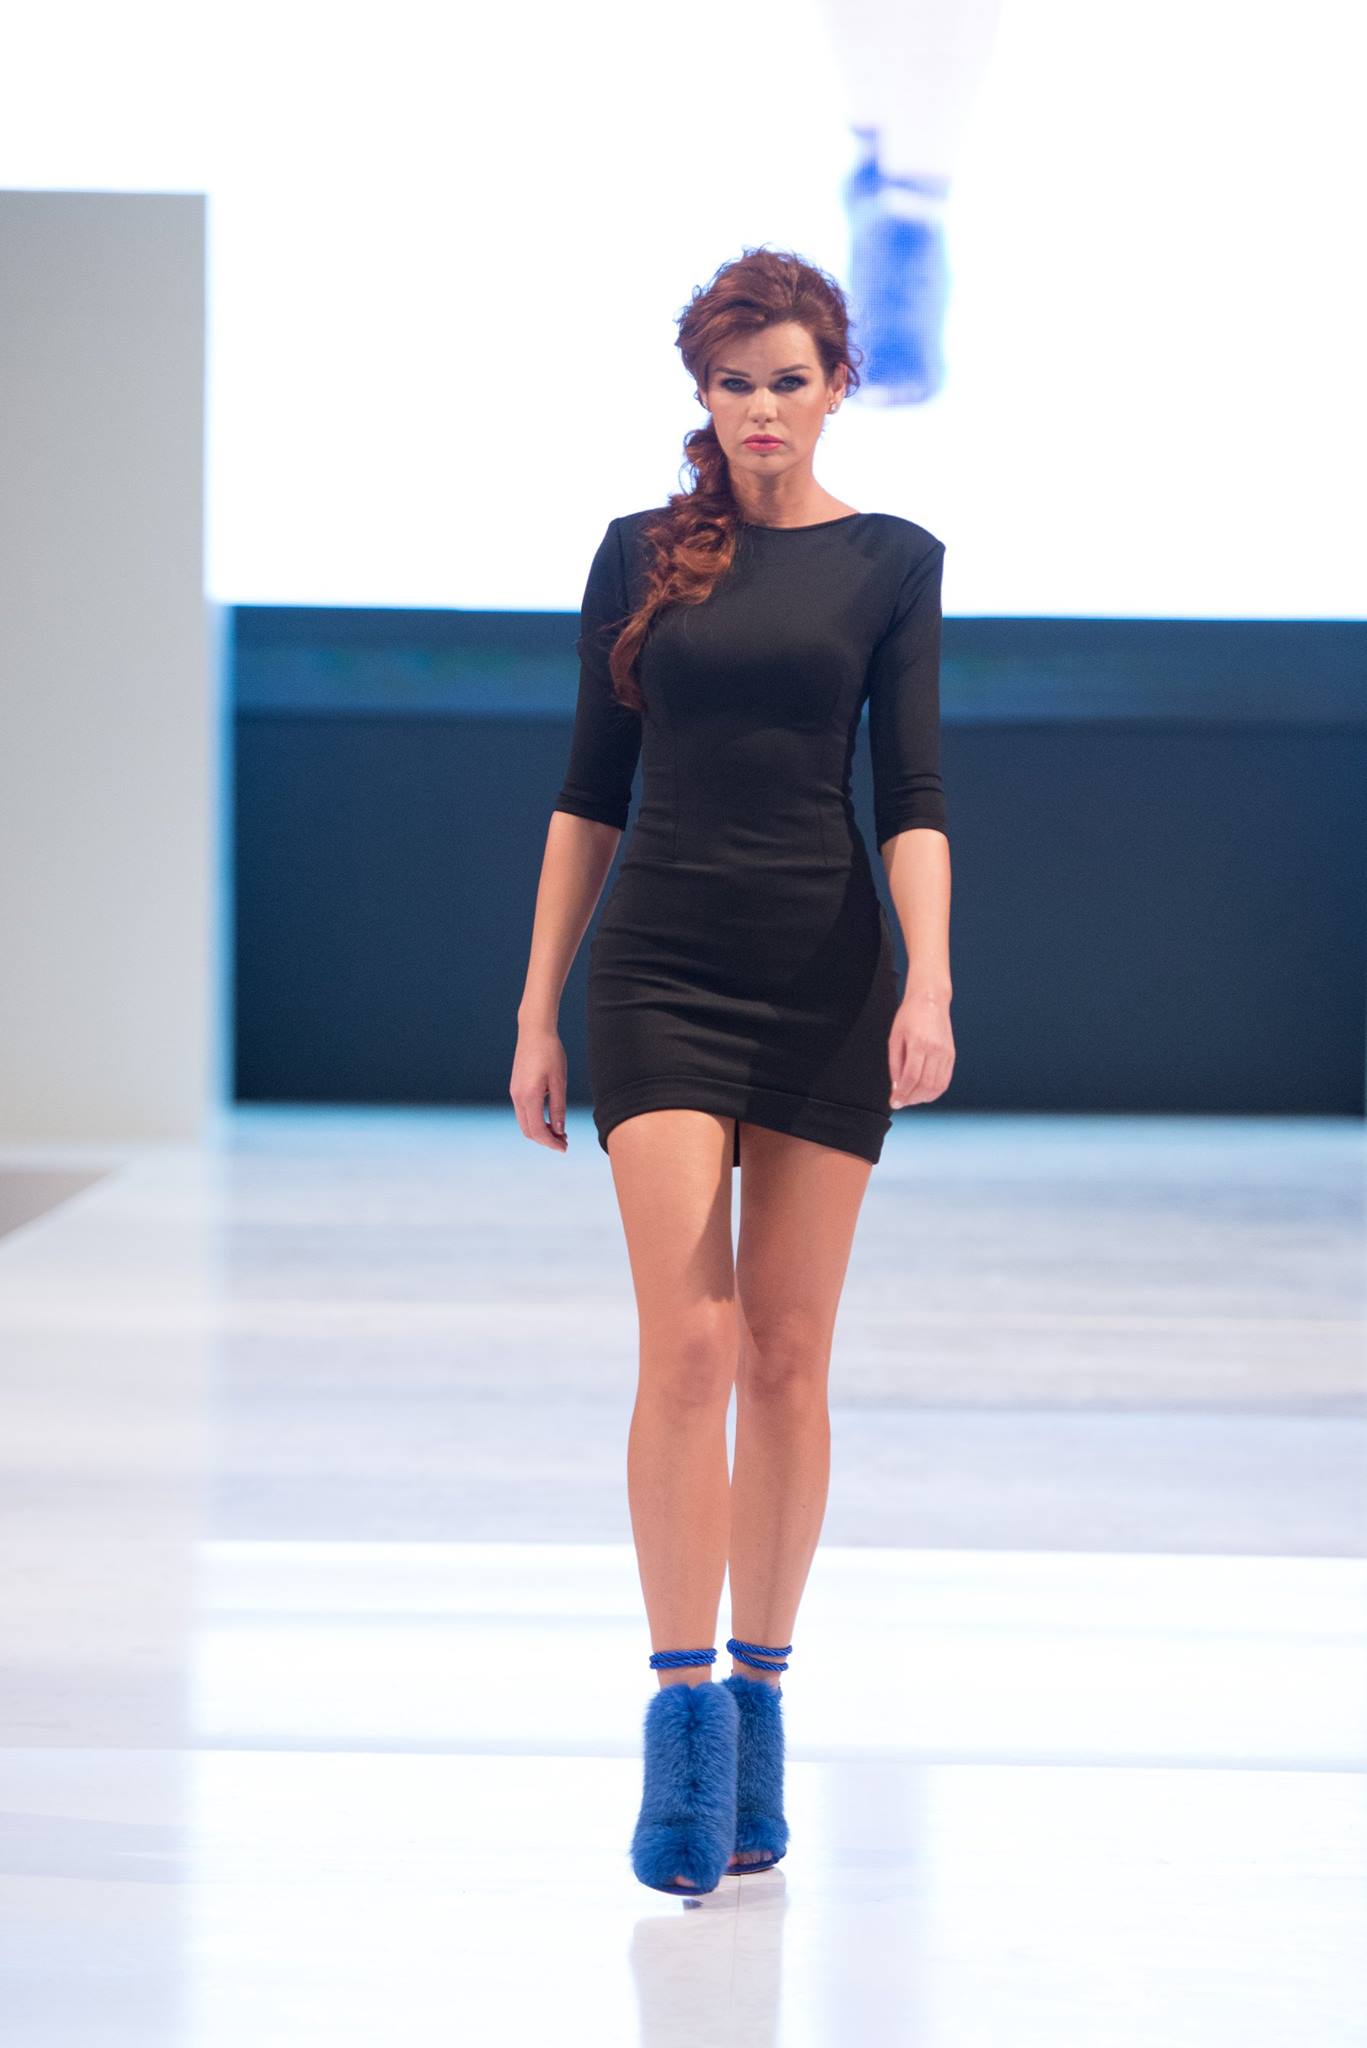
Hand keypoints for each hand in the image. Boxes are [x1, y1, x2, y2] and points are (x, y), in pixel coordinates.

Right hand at [510, 1023, 569, 1150]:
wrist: (534, 1032)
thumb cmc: (551, 1053)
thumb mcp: (560, 1082)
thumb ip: (558, 1107)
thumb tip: (559, 1130)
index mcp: (529, 1096)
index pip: (538, 1130)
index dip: (551, 1143)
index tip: (565, 1148)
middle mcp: (518, 1097)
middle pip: (529, 1131)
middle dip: (546, 1140)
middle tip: (565, 1142)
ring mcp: (514, 1093)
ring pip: (525, 1123)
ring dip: (540, 1131)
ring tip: (559, 1132)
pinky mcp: (515, 1088)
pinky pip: (523, 1112)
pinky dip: (535, 1121)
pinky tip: (549, 1118)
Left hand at [888, 990, 953, 1109]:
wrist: (931, 1000)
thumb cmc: (909, 1016)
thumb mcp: (894, 1038)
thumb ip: (895, 1064)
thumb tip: (896, 1087)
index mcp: (918, 1043)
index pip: (911, 1077)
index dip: (902, 1094)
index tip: (894, 1102)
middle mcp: (935, 1049)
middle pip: (925, 1085)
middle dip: (911, 1098)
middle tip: (901, 1101)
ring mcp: (946, 1053)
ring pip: (937, 1086)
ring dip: (923, 1097)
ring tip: (911, 1098)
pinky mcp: (951, 1055)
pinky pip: (945, 1080)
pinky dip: (935, 1091)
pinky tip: (924, 1092)